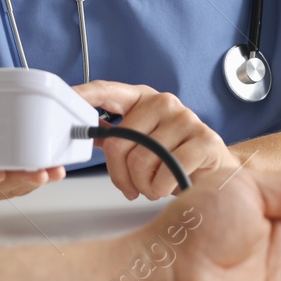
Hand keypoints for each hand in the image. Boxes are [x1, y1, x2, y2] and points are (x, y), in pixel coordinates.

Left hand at [73, 81, 240, 199]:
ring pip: (141, 160)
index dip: (83, 95)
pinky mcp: (204, 139)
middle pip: (119, 141)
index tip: (64, 99)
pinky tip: (169, 186)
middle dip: (120, 174)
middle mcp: (163, 102)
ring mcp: (186, 118)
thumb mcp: (141, 142)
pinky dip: (161, 189)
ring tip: (154, 185)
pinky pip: (164, 173)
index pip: (107, 91)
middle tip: (131, 186)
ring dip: (143, 185)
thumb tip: (81, 133)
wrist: (216, 173)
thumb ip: (114, 136)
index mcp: (143, 99)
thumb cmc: (174, 158)